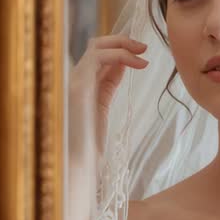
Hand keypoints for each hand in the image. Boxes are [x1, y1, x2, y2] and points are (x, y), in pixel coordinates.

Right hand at [65, 35, 148, 219]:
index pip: (100, 66)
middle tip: (145, 47)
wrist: (74, 176)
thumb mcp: (104, 131)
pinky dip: (119, 55)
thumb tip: (118, 98)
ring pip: (95, 49)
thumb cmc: (89, 163)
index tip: (142, 59)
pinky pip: (97, 60)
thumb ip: (108, 109)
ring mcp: (74, 87)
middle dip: (120, 43)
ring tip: (144, 51)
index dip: (120, 57)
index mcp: (86, 99)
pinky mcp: (77, 89)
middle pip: (94, 51)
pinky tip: (138, 63)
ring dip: (122, 44)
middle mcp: (77, 89)